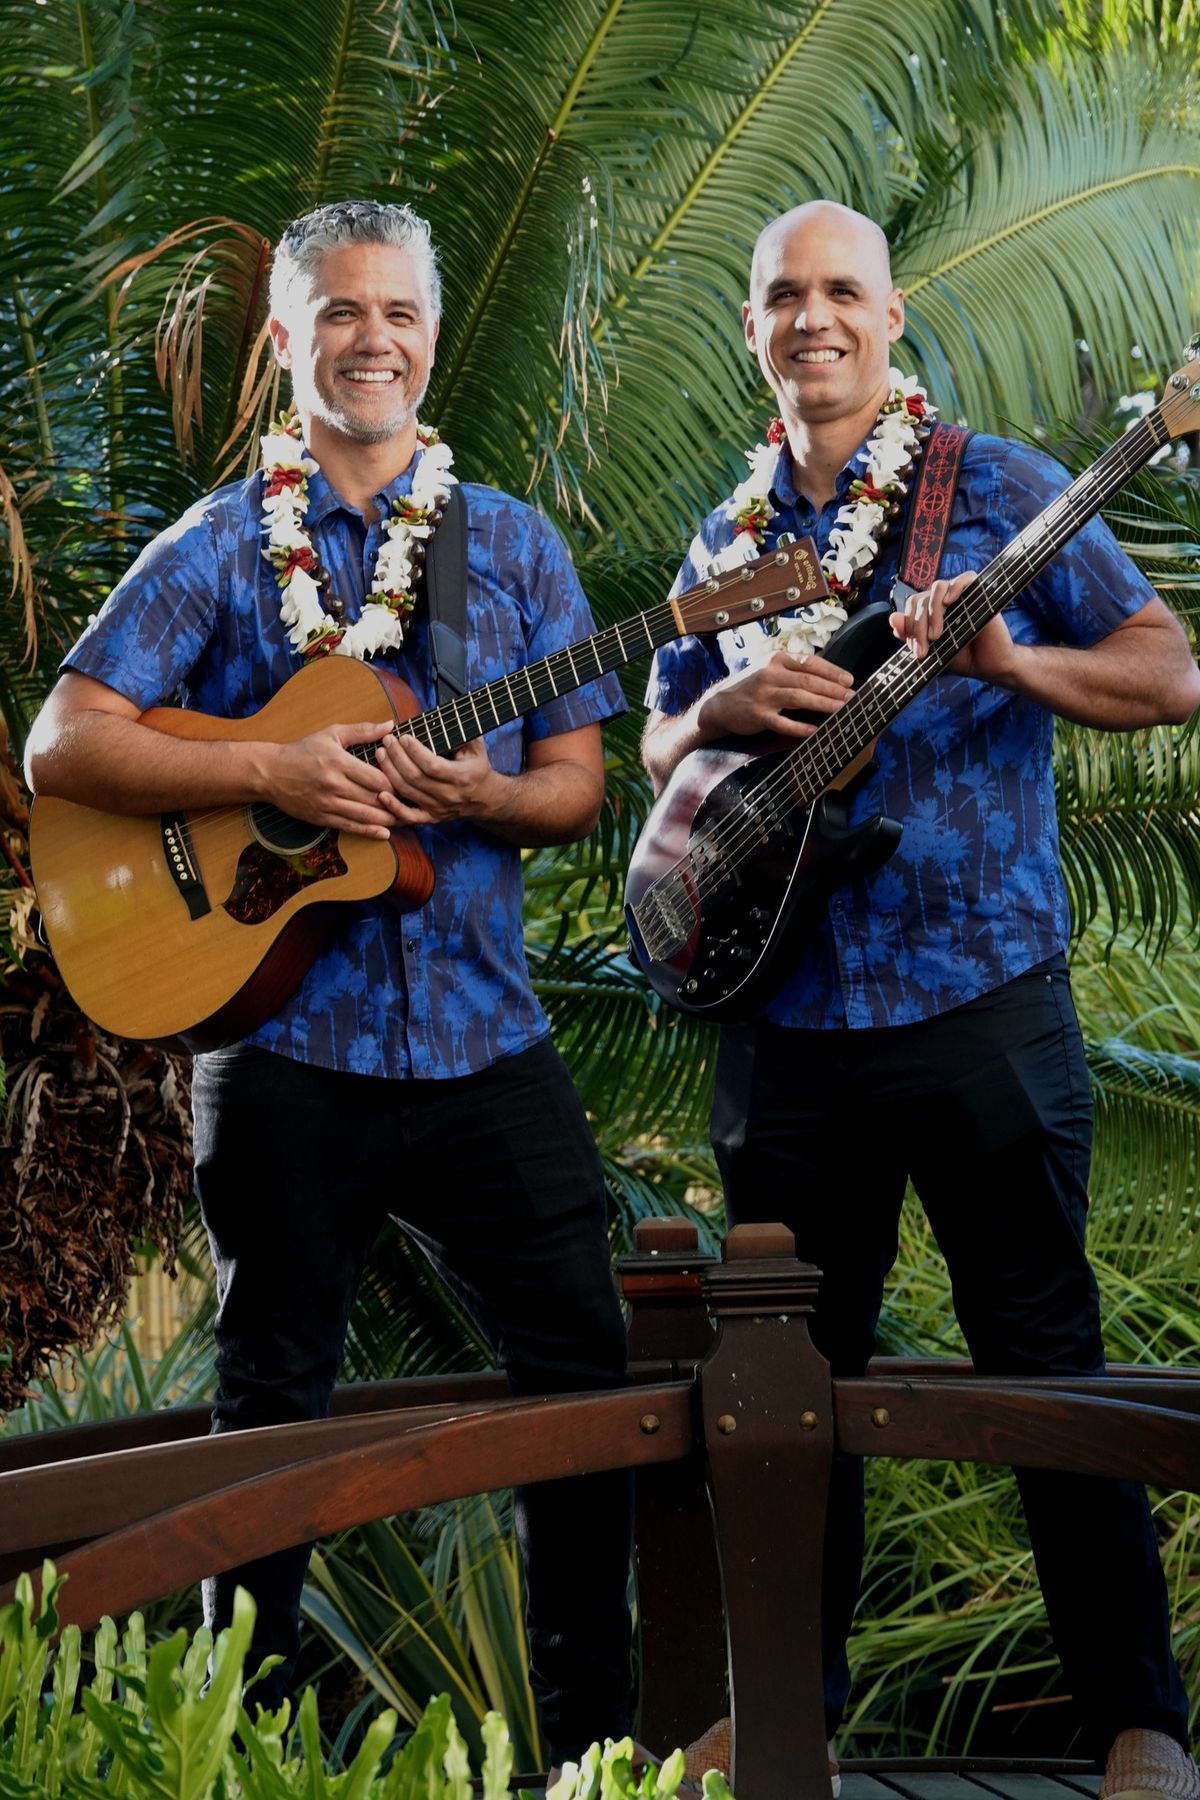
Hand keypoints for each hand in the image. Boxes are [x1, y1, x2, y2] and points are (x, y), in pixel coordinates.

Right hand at [267, 720, 397, 838]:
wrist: (270, 773)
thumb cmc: (303, 750)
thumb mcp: (331, 734)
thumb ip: (362, 731)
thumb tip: (390, 725)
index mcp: (339, 762)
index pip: (376, 778)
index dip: (394, 783)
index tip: (406, 783)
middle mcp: (334, 785)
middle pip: (373, 799)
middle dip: (395, 803)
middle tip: (412, 804)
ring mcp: (327, 803)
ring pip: (364, 816)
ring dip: (386, 820)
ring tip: (403, 819)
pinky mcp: (321, 817)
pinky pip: (349, 827)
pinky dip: (369, 831)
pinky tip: (384, 833)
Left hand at [374, 732, 502, 825]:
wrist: (484, 799)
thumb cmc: (477, 769)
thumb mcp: (477, 748)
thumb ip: (465, 733)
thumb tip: (451, 714)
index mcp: (461, 776)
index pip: (432, 765)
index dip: (415, 751)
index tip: (404, 737)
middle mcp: (448, 794)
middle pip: (415, 777)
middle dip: (397, 757)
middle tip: (387, 741)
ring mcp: (438, 808)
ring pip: (408, 792)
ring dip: (390, 772)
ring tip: (381, 754)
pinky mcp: (430, 817)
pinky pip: (409, 817)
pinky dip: (394, 807)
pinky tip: (381, 794)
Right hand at [697, 649, 853, 739]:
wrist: (719, 704)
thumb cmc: (752, 686)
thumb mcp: (770, 669)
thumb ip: (794, 670)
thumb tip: (829, 679)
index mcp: (777, 659)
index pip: (810, 662)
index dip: (832, 671)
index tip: (849, 680)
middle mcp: (770, 674)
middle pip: (808, 680)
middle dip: (833, 689)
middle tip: (852, 697)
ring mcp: (763, 695)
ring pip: (799, 698)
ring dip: (823, 704)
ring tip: (840, 709)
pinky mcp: (758, 715)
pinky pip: (783, 722)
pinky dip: (800, 727)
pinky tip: (815, 730)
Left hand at [890, 570, 1020, 685]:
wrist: (988, 666)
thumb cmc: (962, 657)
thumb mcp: (931, 649)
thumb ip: (911, 635)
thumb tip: (893, 618)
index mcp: (932, 609)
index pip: (912, 606)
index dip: (909, 627)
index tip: (917, 651)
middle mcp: (945, 600)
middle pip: (921, 599)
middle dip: (918, 626)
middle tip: (923, 650)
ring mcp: (962, 595)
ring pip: (937, 587)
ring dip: (932, 612)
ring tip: (936, 635)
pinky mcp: (980, 593)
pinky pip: (966, 578)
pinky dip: (955, 586)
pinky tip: (949, 602)